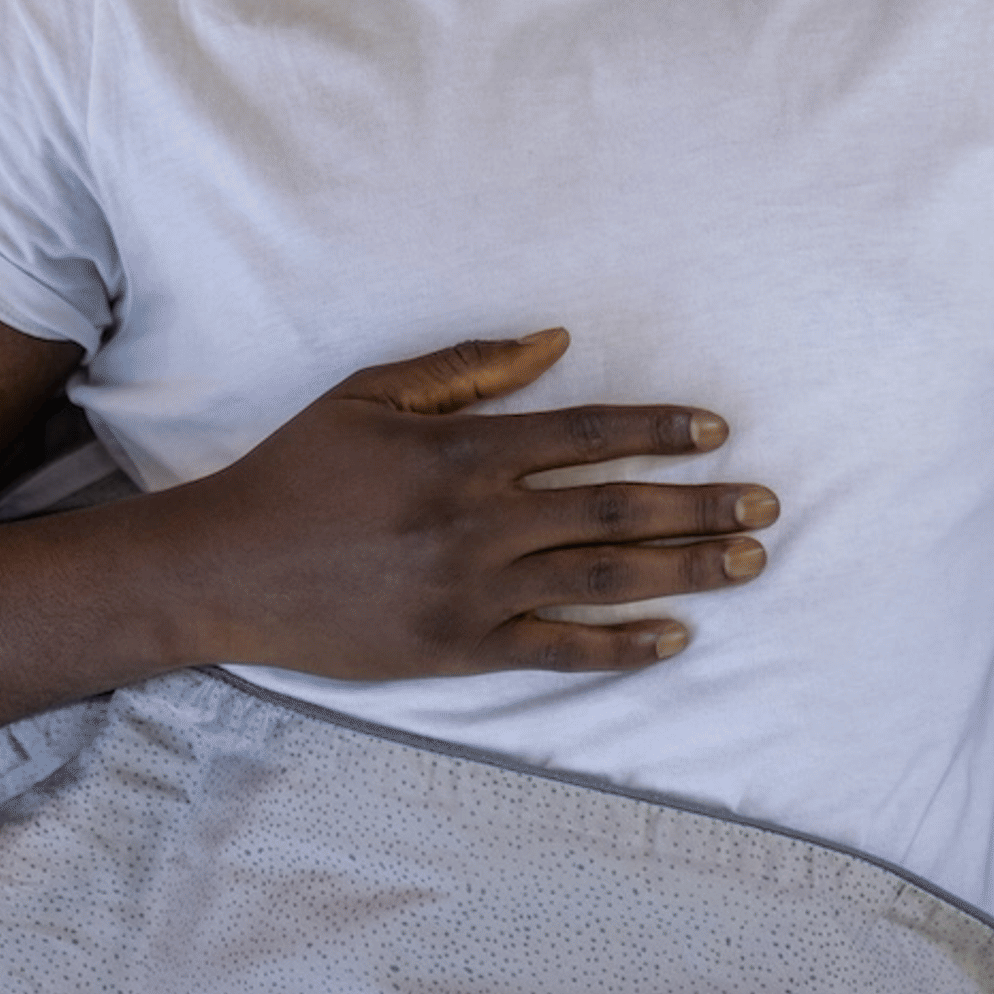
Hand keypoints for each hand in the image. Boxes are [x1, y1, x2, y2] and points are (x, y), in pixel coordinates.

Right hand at [147, 327, 776, 678]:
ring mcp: (472, 593)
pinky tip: (675, 637)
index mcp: (462, 453)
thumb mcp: (371, 395)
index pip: (586, 435)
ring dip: (687, 570)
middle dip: (701, 505)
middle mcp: (478, 523)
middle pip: (616, 510)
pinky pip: (558, 651)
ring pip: (604, 580)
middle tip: (768, 504)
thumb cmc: (296, 472)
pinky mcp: (458, 651)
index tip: (717, 430)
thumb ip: (467, 368)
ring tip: (749, 561)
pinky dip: (621, 646)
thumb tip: (558, 342)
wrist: (224, 571)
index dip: (659, 431)